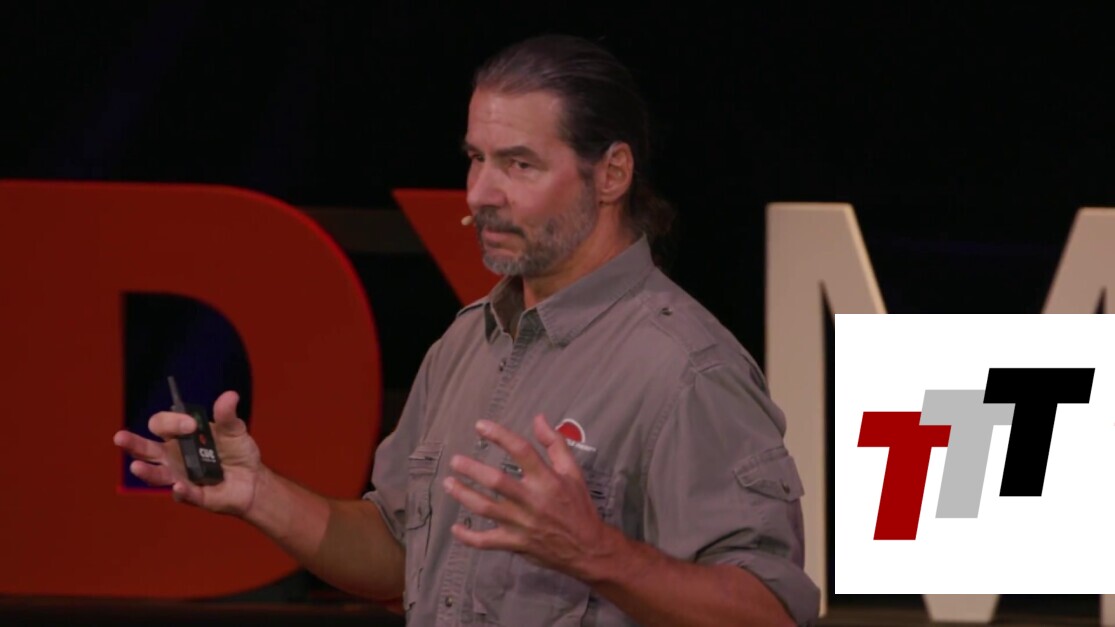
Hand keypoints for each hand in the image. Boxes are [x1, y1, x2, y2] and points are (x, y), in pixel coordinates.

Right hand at [112, 391, 264, 516]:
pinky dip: (180, 491)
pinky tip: (178, 487)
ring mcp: (180, 477)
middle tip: (120, 437)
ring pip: (156, 475)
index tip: (191, 424)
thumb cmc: (237, 451)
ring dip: (146, 472)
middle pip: (146, 450)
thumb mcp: (234, 430)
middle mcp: (172, 457)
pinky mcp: (193, 496)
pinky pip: (184, 494)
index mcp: (179, 436)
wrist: (253, 478)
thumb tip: (230, 395)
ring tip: (137, 467)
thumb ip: (227, 415)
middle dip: (132, 443)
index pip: (162, 425)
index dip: (172, 422)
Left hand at [443, 414, 614, 580]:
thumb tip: (539, 419)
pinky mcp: (515, 543)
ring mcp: (521, 524)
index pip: (521, 451)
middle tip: (455, 460)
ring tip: (448, 483)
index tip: (480, 426)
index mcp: (547, 480)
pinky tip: (455, 528)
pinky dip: (469, 537)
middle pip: (496, 481)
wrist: (588, 548)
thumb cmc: (578, 506)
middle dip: (472, 469)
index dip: (500, 435)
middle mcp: (532, 500)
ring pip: (486, 508)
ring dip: (464, 495)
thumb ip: (556, 444)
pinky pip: (486, 541)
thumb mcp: (573, 472)